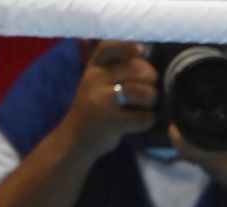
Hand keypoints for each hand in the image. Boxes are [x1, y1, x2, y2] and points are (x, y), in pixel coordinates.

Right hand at [63, 40, 157, 158]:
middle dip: (151, 80)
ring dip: (152, 101)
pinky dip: (148, 120)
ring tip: (146, 107)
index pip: (108, 47)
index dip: (127, 46)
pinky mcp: (111, 121)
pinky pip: (143, 117)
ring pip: (142, 92)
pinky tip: (141, 122)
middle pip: (136, 69)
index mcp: (93, 67)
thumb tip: (144, 48)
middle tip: (150, 91)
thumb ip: (115, 66)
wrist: (75, 139)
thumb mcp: (97, 82)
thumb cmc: (94, 108)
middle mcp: (94, 79)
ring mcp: (102, 100)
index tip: (141, 50)